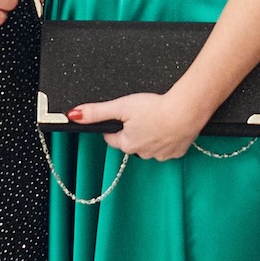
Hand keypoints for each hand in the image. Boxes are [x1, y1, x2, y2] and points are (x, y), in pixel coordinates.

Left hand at [70, 90, 200, 160]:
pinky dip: (168, 139)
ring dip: (151, 136)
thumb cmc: (155, 107)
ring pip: (150, 146)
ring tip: (157, 120)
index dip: (115, 126)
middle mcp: (143, 153)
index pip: (112, 138)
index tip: (121, 117)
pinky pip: (168, 148)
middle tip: (142, 116)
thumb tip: (73, 115)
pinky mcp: (177, 153)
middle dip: (134, 132)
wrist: (186, 111)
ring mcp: (161, 155)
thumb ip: (97, 112)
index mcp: (127, 143)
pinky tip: (170, 127)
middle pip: (132, 143)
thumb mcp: (121, 105)